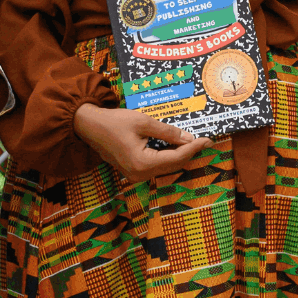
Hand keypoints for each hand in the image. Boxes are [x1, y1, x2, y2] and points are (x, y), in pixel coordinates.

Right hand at [73, 103, 212, 182]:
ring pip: (166, 166)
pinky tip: (177, 146)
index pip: (176, 157)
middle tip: (205, 141)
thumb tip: (188, 138)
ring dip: (180, 155)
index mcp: (142, 163)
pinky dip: (168, 156)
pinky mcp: (133, 171)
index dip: (194, 148)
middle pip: (173, 165)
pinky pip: (156, 165)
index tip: (207, 140)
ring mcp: (135, 175)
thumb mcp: (144, 122)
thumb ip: (168, 132)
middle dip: (190, 152)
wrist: (89, 127)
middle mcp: (140, 174)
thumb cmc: (114, 122)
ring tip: (194, 143)